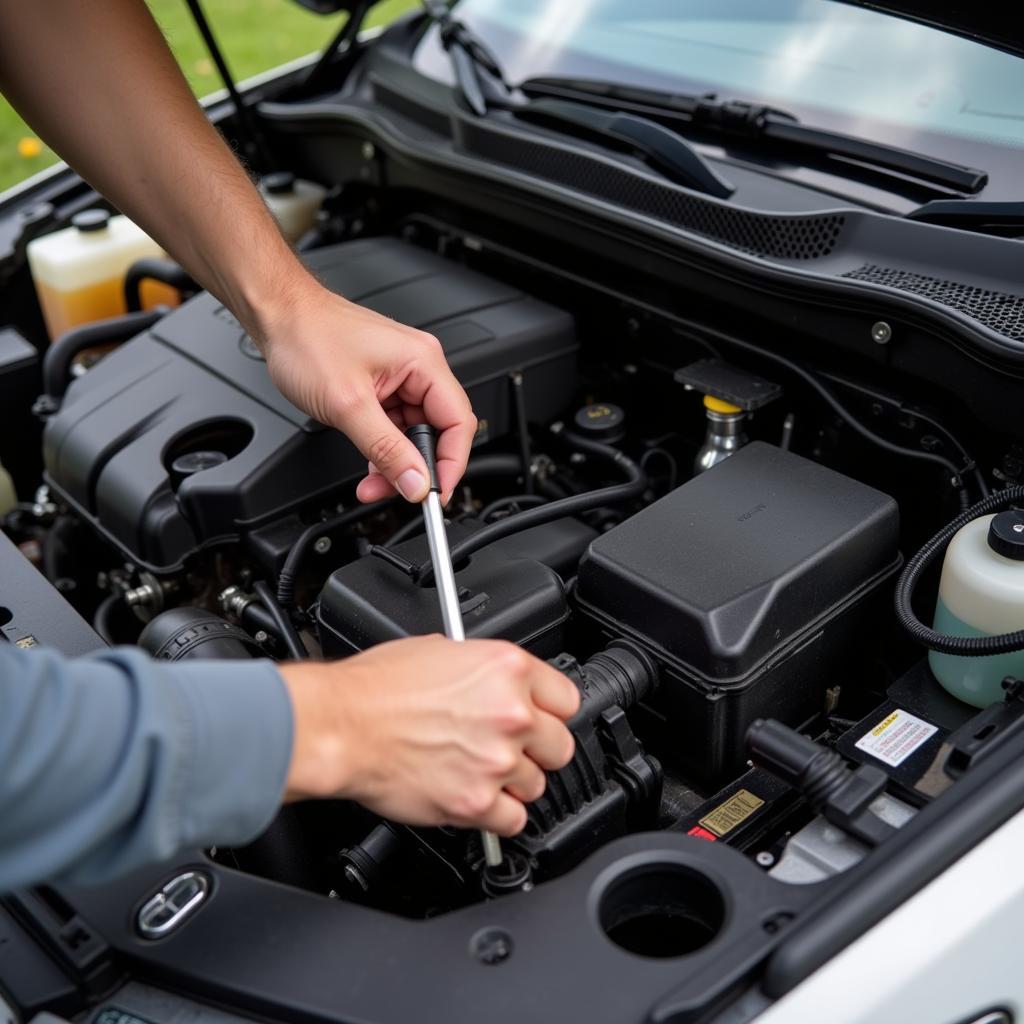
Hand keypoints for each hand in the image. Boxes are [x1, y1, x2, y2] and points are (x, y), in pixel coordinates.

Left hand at [251, 278, 475, 504]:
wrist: (278, 316)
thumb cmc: (308, 339)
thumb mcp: (348, 405)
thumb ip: (386, 449)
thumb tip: (417, 483)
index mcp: (424, 362)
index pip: (458, 423)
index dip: (451, 464)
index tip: (435, 493)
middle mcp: (419, 368)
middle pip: (438, 432)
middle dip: (419, 468)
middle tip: (399, 492)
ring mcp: (401, 377)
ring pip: (414, 435)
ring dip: (397, 463)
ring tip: (373, 483)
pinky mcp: (383, 386)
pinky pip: (395, 427)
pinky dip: (384, 450)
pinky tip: (369, 463)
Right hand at [278, 637, 579, 835]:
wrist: (341, 724)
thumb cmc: (376, 687)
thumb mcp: (441, 650)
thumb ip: (484, 671)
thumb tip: (495, 684)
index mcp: (508, 669)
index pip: (567, 699)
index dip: (550, 712)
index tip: (540, 720)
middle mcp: (511, 714)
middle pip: (559, 746)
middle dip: (536, 750)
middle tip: (508, 748)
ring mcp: (497, 760)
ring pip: (536, 785)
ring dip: (512, 783)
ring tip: (479, 772)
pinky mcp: (476, 801)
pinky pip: (513, 820)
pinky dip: (496, 816)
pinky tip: (477, 799)